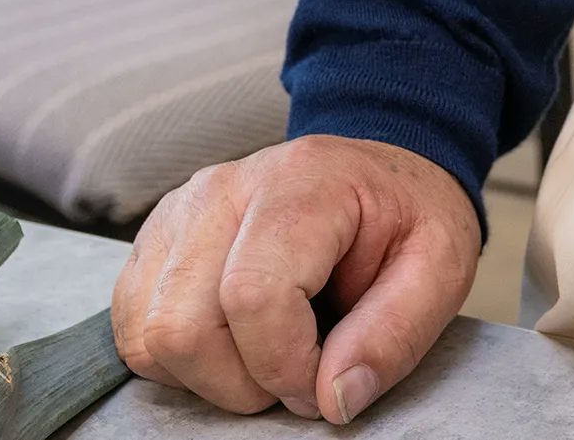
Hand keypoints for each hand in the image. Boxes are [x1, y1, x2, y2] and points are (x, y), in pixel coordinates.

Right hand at [111, 135, 480, 424]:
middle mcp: (224, 188)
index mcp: (302, 183)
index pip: (252, 295)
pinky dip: (178, 358)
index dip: (284, 365)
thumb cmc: (408, 220)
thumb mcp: (440, 269)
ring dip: (206, 374)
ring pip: (148, 333)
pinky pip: (133, 326)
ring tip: (267, 354)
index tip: (323, 382)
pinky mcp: (155, 241)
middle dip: (240, 382)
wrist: (379, 173)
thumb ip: (393, 335)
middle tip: (296, 375)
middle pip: (184, 324)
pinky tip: (233, 342)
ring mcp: (179, 212)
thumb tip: (332, 400)